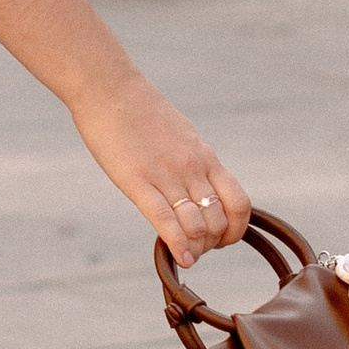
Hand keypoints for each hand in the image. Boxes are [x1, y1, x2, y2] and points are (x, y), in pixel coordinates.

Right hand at [74, 74, 250, 263]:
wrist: (109, 88)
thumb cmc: (139, 112)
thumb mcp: (179, 136)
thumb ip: (192, 163)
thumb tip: (198, 189)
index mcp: (204, 157)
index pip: (239, 203)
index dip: (236, 230)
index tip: (221, 239)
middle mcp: (193, 168)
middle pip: (219, 221)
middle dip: (212, 244)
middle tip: (196, 247)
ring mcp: (167, 175)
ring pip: (198, 226)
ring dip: (196, 248)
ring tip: (186, 253)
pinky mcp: (138, 181)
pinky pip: (167, 221)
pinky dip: (179, 246)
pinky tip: (180, 259)